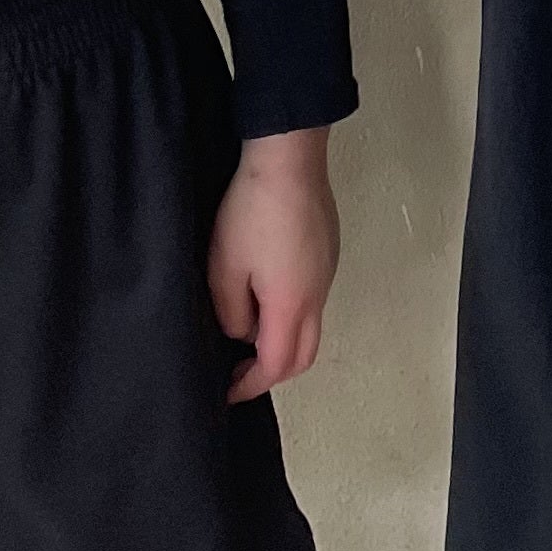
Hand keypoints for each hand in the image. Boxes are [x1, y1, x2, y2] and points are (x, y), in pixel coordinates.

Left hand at [211, 127, 340, 402]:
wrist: (288, 158)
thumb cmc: (252, 211)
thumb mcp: (223, 268)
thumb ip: (232, 314)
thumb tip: (243, 332)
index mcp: (291, 304)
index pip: (277, 365)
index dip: (249, 386)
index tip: (226, 391)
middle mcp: (318, 294)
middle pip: (304, 355)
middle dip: (273, 373)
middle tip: (239, 372)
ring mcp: (327, 272)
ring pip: (312, 326)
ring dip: (283, 342)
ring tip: (247, 335)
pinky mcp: (328, 251)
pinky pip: (314, 298)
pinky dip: (292, 314)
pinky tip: (266, 295)